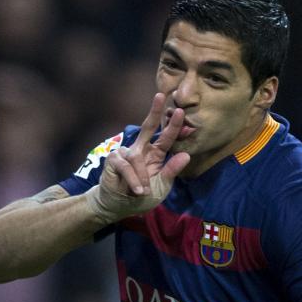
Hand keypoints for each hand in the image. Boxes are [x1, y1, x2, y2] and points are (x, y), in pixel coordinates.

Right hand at [86, 93, 190, 222]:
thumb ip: (171, 171)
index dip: (174, 126)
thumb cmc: (141, 196)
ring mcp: (126, 153)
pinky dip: (133, 179)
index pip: (166, 138)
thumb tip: (186, 155)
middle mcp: (142, 150)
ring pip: (136, 157)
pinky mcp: (114, 159)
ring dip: (142, 176)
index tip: (181, 113)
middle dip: (155, 112)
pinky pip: (126, 165)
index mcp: (156, 155)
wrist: (119, 206)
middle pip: (148, 126)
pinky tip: (136, 190)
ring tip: (143, 191)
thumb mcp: (161, 186)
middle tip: (161, 95)